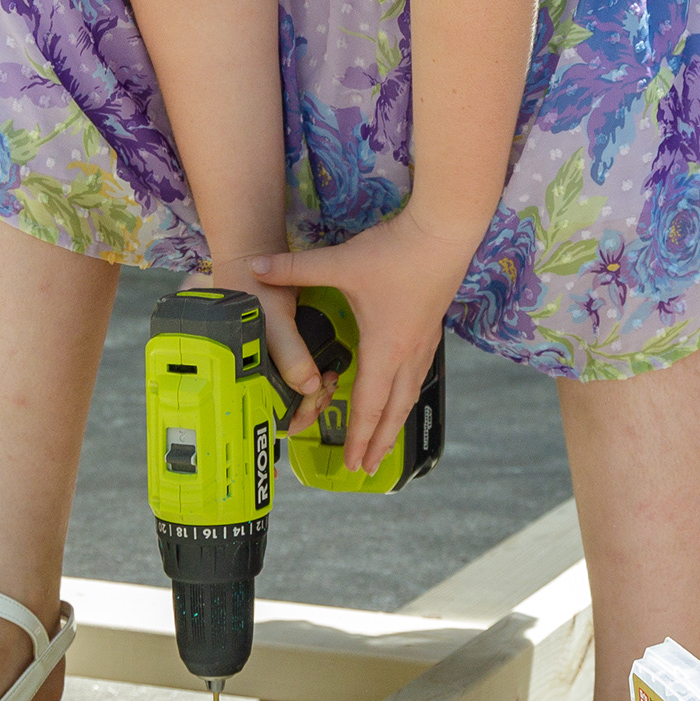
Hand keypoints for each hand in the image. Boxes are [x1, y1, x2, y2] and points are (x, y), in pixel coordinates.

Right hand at [200, 267, 326, 413]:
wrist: (252, 259)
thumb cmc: (256, 287)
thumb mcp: (274, 321)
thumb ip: (290, 355)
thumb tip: (308, 388)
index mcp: (238, 375)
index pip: (266, 416)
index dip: (295, 415)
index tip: (317, 397)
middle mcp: (247, 376)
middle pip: (279, 412)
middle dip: (307, 406)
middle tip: (326, 386)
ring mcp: (260, 366)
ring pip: (286, 399)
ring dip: (309, 396)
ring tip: (327, 380)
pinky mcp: (272, 357)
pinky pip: (290, 382)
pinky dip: (307, 382)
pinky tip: (321, 372)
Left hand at [245, 203, 477, 474]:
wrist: (444, 232)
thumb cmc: (395, 252)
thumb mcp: (341, 262)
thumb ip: (296, 268)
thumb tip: (255, 268)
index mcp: (384, 348)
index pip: (369, 405)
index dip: (360, 437)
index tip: (353, 464)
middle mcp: (407, 353)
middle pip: (394, 410)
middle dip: (380, 442)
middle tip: (368, 468)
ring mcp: (423, 342)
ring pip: (409, 394)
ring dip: (396, 422)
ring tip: (387, 443)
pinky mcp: (431, 329)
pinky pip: (417, 375)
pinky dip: (406, 395)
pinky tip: (402, 393)